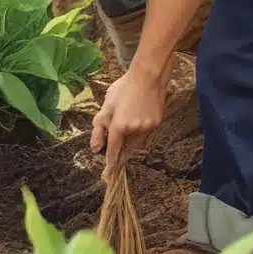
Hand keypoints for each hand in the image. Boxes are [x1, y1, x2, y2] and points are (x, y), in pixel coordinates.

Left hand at [90, 67, 165, 182]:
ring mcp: (148, 127)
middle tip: (114, 167)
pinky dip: (139, 135)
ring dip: (130, 147)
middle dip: (121, 158)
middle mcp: (134, 130)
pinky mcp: (157, 123)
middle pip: (127, 151)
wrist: (148, 76)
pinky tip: (136, 126)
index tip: (107, 176)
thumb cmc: (124, 88)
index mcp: (119, 125)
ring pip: (137, 144)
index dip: (110, 164)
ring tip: (124, 141)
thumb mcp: (107, 105)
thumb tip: (95, 147)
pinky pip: (146, 135)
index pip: (113, 150)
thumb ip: (99, 128)